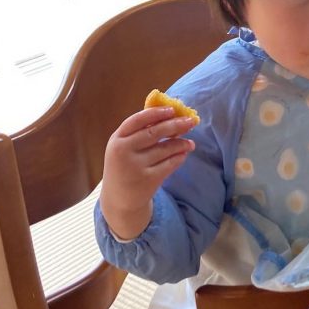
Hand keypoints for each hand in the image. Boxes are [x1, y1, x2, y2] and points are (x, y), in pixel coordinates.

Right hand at [100, 107, 196, 239]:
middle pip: (154, 132)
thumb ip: (139, 132)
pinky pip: (170, 164)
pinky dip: (179, 157)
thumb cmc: (124, 165)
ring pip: (165, 149)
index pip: (137, 120)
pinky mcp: (148, 180)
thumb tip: (169, 113)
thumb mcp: (123, 147)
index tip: (172, 109)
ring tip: (190, 143)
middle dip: (176, 125)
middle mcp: (124, 152)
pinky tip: (184, 154)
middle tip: (191, 121)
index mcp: (117, 139)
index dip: (156, 113)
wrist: (119, 199)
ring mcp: (135, 167)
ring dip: (182, 143)